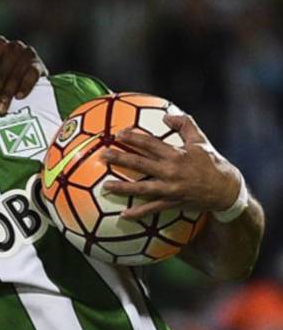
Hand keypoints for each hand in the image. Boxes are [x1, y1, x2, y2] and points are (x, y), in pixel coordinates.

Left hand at [0, 36, 47, 113]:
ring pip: (16, 71)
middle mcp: (12, 46)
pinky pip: (32, 73)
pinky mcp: (39, 65)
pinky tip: (18, 97)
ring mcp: (27, 54)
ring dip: (7, 91)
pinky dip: (25, 86)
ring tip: (0, 109)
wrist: (25, 91)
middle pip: (2, 67)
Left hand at [101, 114, 240, 218]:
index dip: (133, 138)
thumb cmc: (211, 162)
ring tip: (105, 186)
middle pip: (140, 164)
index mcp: (176, 155)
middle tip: (103, 155)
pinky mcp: (172, 203)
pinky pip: (152, 209)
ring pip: (142, 188)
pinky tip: (124, 215)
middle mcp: (171, 171)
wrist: (226, 189)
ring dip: (123, 188)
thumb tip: (166, 114)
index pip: (150, 144)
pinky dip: (139, 213)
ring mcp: (170, 189)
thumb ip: (185, 124)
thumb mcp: (200, 141)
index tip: (118, 134)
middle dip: (120, 159)